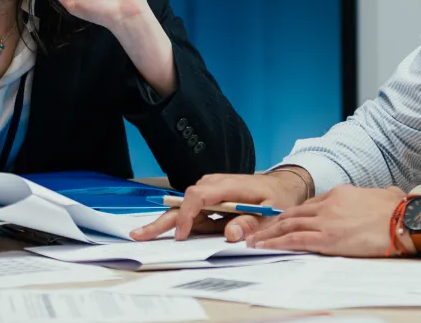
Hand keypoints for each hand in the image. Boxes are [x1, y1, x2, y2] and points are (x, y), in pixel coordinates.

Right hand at [131, 170, 310, 241]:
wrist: (282, 186)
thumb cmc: (277, 198)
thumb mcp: (272, 212)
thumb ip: (251, 223)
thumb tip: (230, 235)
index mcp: (228, 185)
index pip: (198, 196)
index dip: (187, 216)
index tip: (180, 235)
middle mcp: (214, 186)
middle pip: (183, 202)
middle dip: (161, 219)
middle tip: (139, 234)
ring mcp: (210, 192)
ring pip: (183, 207)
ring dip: (163, 222)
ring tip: (141, 234)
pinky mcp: (209, 200)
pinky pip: (191, 212)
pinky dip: (176, 222)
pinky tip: (157, 231)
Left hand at [247, 185, 406, 257]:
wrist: (404, 219)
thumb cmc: (399, 210)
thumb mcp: (382, 195)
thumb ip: (372, 197)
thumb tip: (381, 198)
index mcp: (341, 193)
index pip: (311, 204)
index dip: (294, 214)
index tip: (284, 220)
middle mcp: (329, 204)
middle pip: (294, 213)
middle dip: (275, 222)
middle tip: (260, 229)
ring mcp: (326, 220)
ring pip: (289, 226)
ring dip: (270, 234)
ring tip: (255, 240)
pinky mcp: (327, 238)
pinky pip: (295, 240)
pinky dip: (277, 243)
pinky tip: (266, 247)